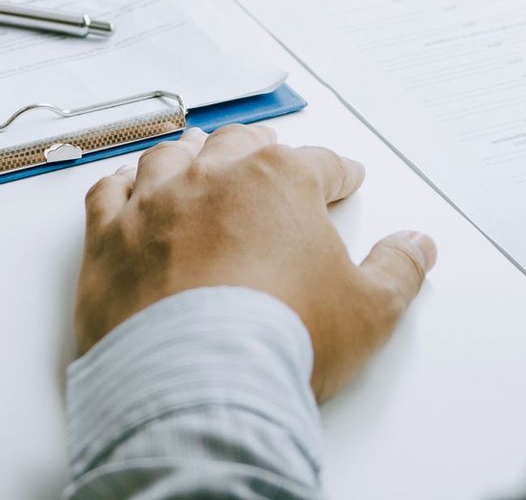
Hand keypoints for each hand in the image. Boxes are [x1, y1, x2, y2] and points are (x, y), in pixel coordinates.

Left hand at [74, 125, 436, 400]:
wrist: (199, 380)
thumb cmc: (281, 339)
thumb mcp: (369, 310)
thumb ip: (398, 270)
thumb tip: (417, 246)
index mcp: (279, 180)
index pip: (319, 163)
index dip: (337, 172)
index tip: (344, 178)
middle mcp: (212, 176)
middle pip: (239, 144)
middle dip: (259, 148)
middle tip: (271, 154)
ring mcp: (154, 203)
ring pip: (170, 158)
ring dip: (188, 155)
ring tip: (197, 157)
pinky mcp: (109, 238)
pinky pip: (109, 192)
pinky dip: (122, 187)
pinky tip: (129, 188)